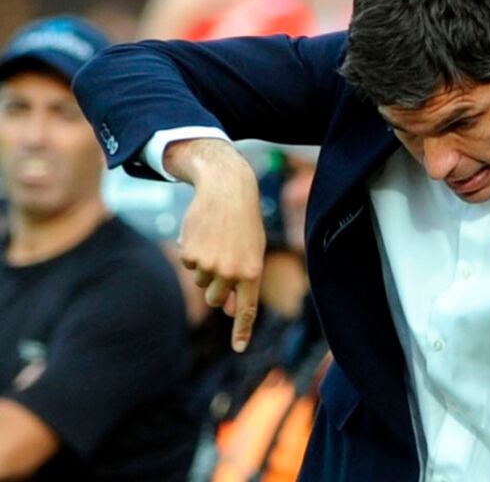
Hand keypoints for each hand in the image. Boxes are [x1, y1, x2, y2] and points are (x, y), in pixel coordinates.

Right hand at [166, 139, 265, 351]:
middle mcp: (231, 273)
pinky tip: (203, 233)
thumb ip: (244, 281)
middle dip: (216, 287)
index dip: (242, 330)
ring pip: (200, 282)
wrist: (227, 190)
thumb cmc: (244, 222)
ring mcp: (209, 265)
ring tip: (216, 240)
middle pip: (216, 299)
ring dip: (204, 266)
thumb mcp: (252, 252)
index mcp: (252, 273)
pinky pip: (188, 264)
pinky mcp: (190, 254)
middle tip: (222, 260)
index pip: (247, 308)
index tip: (239, 348)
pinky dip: (192, 252)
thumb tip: (231, 309)